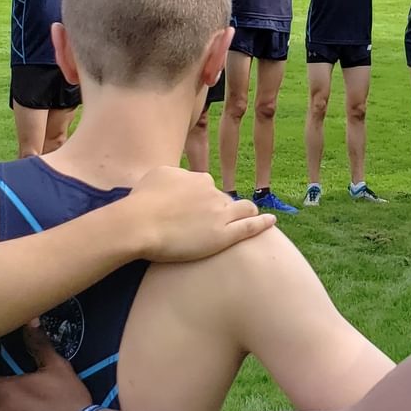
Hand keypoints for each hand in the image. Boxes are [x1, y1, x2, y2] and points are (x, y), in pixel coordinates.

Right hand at [117, 166, 275, 262]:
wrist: (139, 224)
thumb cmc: (141, 202)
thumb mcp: (157, 176)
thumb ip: (173, 176)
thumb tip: (178, 180)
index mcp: (197, 178)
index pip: (206, 187)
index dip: (202, 199)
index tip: (194, 210)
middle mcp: (212, 192)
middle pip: (224, 199)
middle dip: (221, 208)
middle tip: (210, 223)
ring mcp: (220, 213)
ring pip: (242, 209)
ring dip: (247, 212)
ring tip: (251, 218)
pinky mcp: (223, 235)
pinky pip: (250, 226)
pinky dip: (262, 223)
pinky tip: (271, 222)